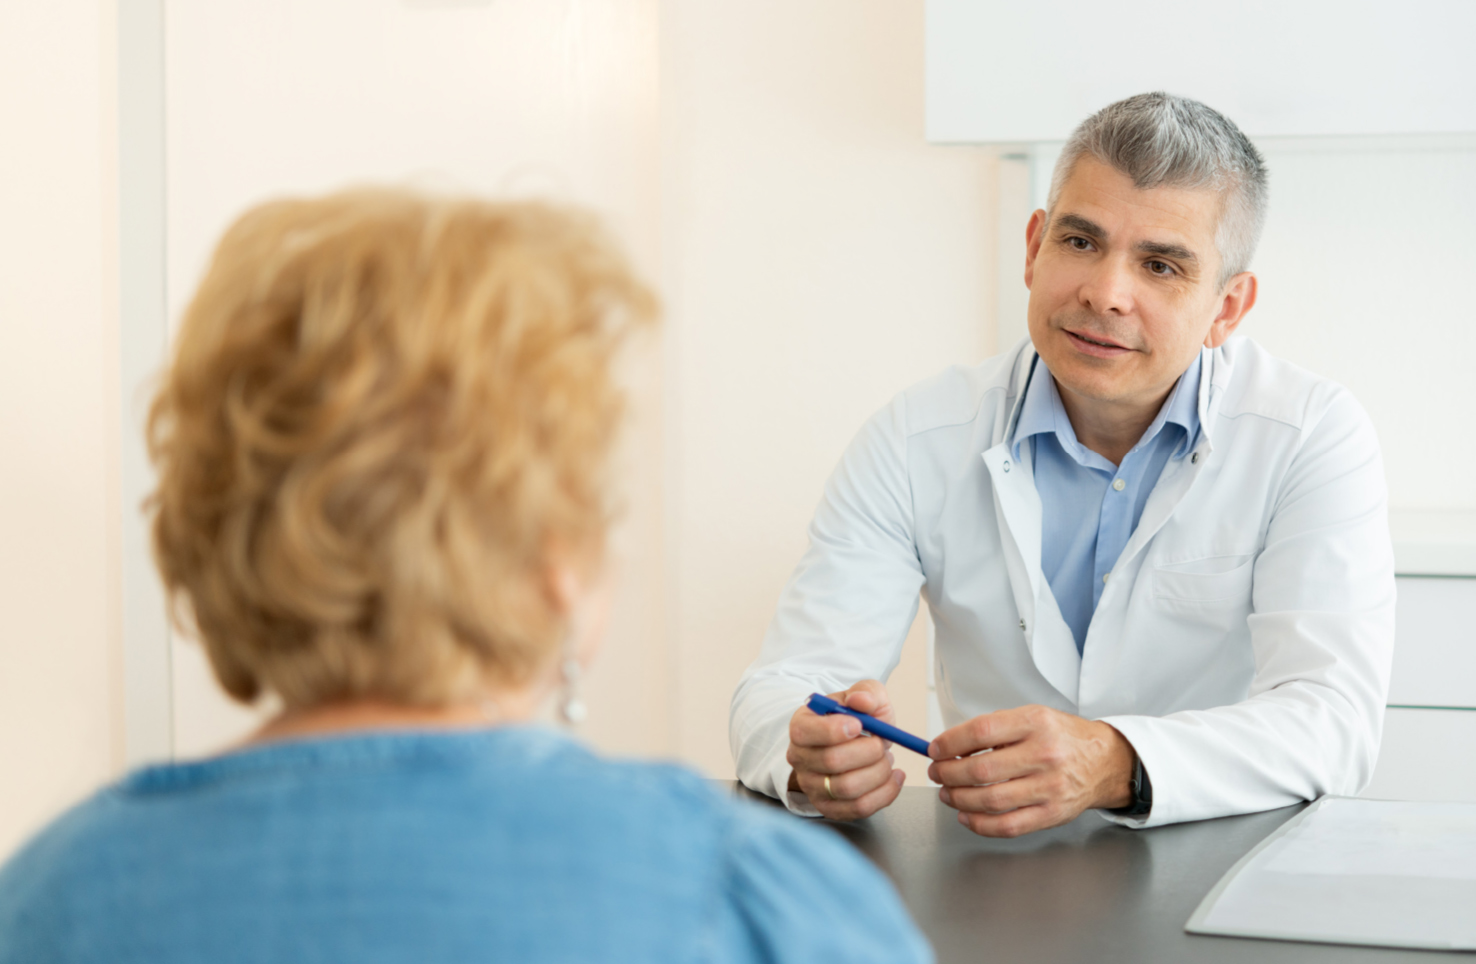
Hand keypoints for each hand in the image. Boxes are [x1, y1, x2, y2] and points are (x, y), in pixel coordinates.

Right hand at [786, 680, 905, 819]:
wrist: (855, 744)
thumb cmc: (856, 718)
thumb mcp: (863, 695)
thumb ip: (866, 692)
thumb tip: (862, 701)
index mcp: (801, 725)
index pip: (805, 732)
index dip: (834, 730)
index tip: (859, 725)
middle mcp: (799, 758)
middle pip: (832, 761)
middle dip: (868, 751)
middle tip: (881, 742)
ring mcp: (812, 786)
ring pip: (848, 788)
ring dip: (878, 772)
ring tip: (886, 758)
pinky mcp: (829, 807)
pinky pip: (859, 808)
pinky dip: (885, 793)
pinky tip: (894, 777)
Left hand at [927, 704, 1135, 837]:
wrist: (1105, 762)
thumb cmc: (1063, 738)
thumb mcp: (1033, 717)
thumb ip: (996, 729)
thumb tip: (951, 746)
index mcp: (1036, 723)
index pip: (981, 732)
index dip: (950, 743)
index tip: (935, 749)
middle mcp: (1044, 755)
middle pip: (981, 769)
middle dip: (948, 773)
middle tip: (937, 773)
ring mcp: (1050, 788)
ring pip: (990, 800)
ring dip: (959, 798)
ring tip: (947, 792)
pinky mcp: (1052, 814)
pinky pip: (1007, 825)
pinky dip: (979, 824)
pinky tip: (966, 815)